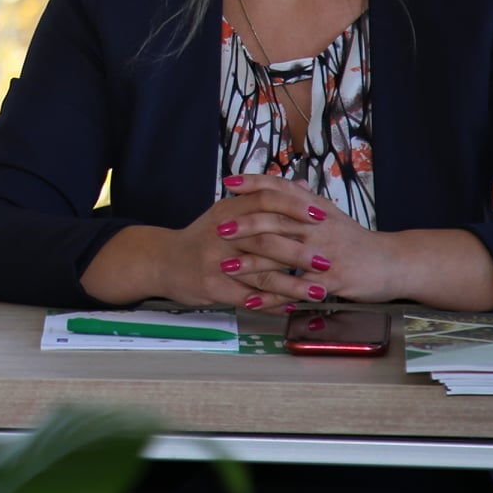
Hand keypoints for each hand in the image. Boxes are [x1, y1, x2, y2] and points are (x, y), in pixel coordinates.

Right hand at [81, 182, 320, 307]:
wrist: (164, 261)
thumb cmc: (203, 237)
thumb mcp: (229, 210)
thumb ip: (264, 199)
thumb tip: (302, 184)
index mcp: (229, 209)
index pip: (265, 200)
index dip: (294, 207)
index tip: (321, 215)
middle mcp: (222, 233)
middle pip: (266, 239)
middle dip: (300, 252)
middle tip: (328, 261)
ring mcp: (216, 261)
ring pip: (261, 274)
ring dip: (293, 285)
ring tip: (319, 292)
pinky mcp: (213, 287)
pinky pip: (249, 298)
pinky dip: (273, 305)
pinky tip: (291, 308)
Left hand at [224, 175, 396, 303]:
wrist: (393, 263)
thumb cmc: (357, 240)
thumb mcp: (331, 214)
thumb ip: (306, 200)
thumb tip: (287, 182)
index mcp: (316, 209)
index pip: (281, 189)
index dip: (254, 183)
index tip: (228, 183)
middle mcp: (318, 227)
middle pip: (276, 219)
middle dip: (244, 224)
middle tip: (218, 229)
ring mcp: (324, 254)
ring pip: (281, 255)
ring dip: (250, 262)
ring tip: (224, 266)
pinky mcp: (330, 281)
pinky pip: (296, 289)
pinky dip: (271, 296)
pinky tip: (251, 300)